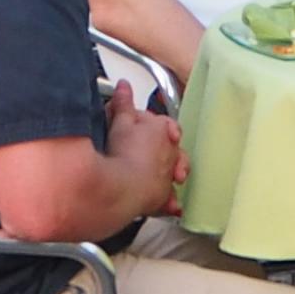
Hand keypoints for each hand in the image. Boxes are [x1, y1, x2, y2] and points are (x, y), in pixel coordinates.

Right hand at [110, 99, 184, 216]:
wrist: (123, 186)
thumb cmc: (123, 153)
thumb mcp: (119, 121)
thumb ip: (123, 103)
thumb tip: (123, 86)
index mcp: (163, 130)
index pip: (165, 124)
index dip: (154, 126)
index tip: (142, 127)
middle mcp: (171, 153)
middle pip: (172, 148)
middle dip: (163, 150)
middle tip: (141, 151)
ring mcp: (169, 176)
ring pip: (175, 173)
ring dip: (170, 173)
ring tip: (157, 175)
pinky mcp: (163, 198)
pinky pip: (170, 200)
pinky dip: (170, 203)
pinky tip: (170, 207)